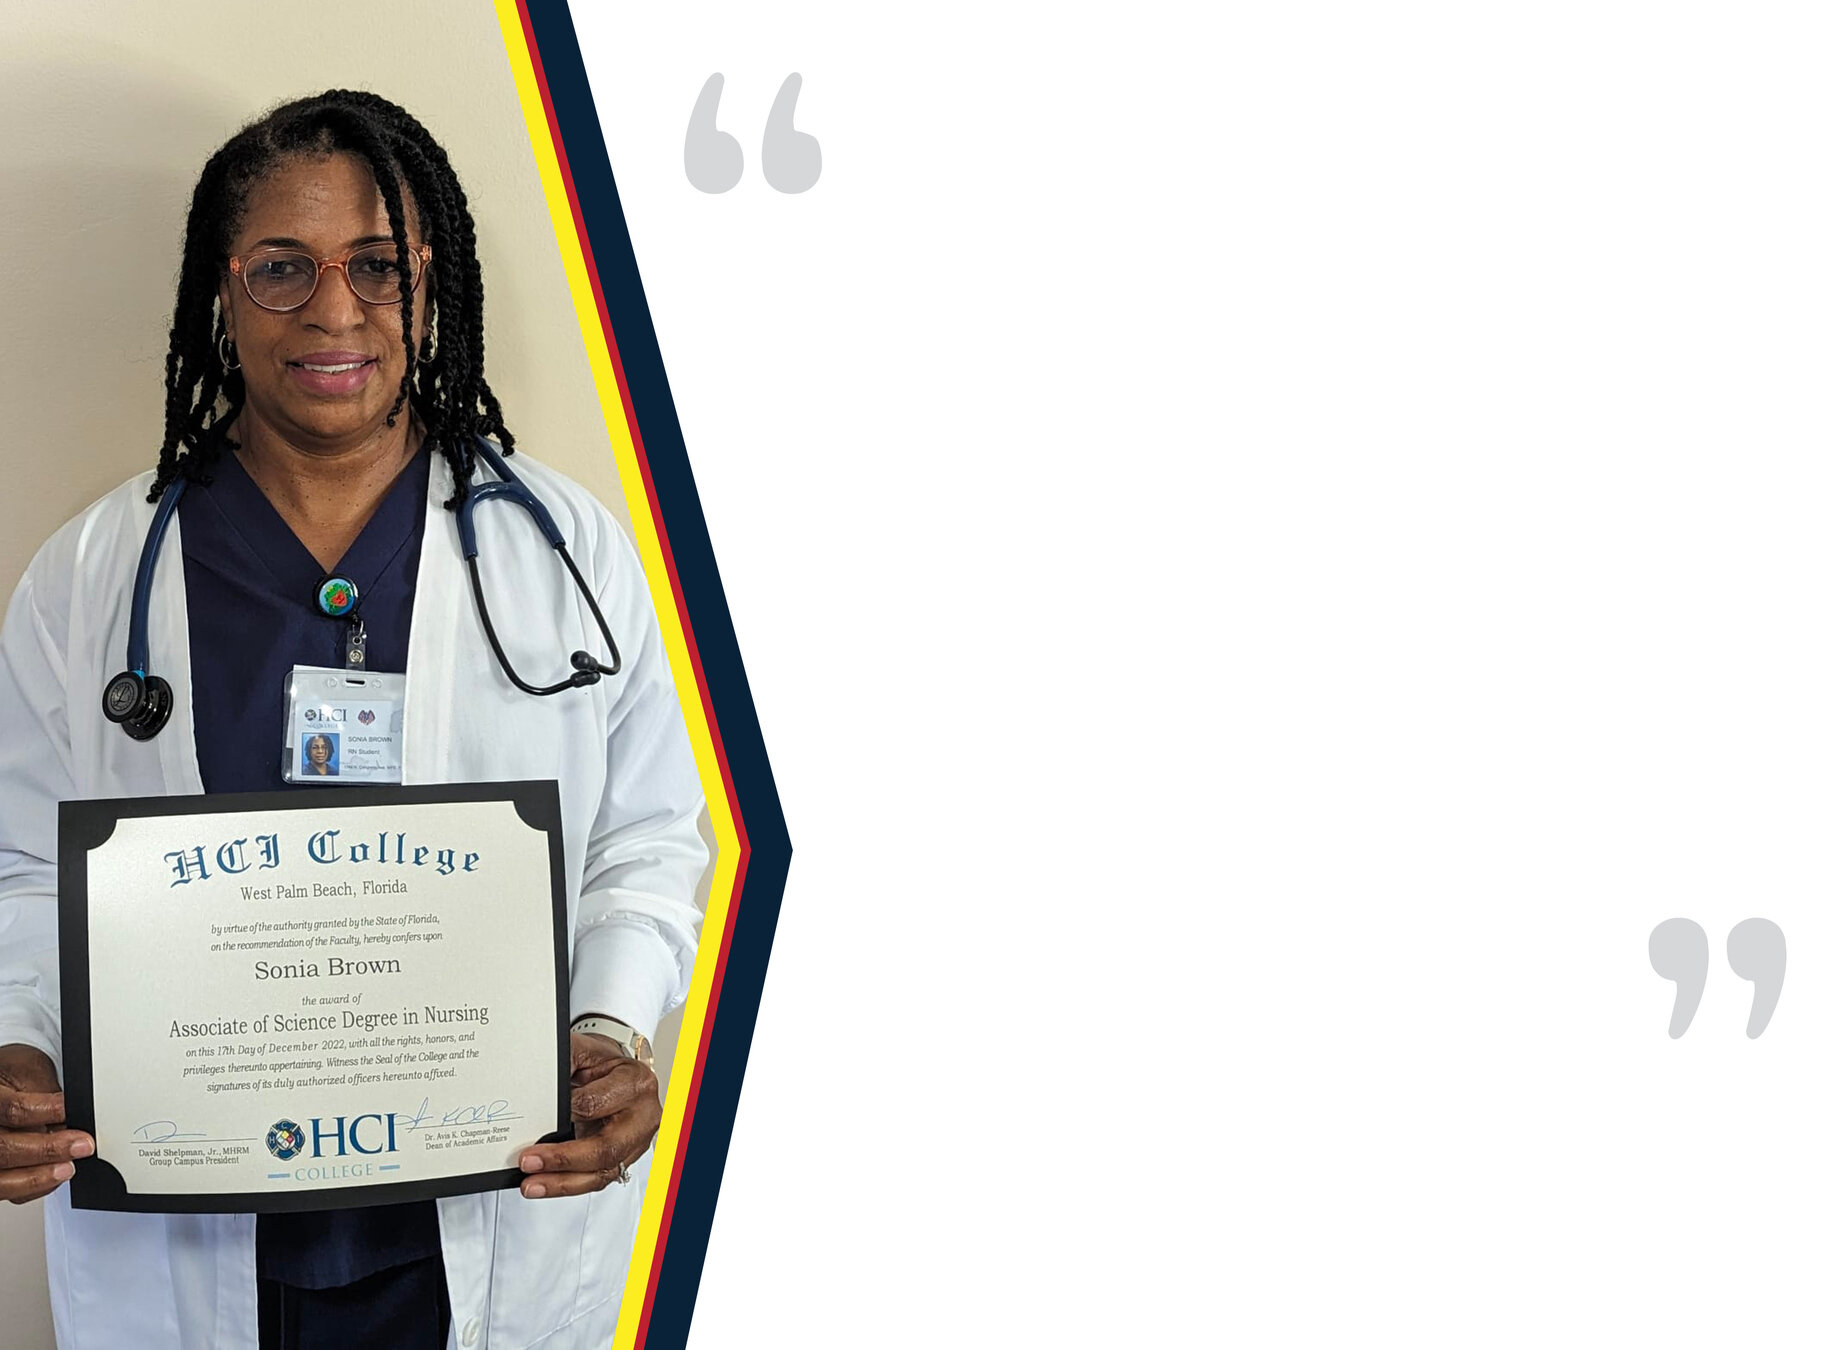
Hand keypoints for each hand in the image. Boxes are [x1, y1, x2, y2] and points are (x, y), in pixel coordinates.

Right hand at [0, 1043, 91, 1204]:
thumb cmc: (10, 1078)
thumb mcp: (30, 1069)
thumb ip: (47, 1091)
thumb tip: (75, 1115)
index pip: (12, 1110)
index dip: (46, 1112)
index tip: (71, 1112)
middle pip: (3, 1148)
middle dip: (46, 1151)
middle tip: (82, 1145)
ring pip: (0, 1179)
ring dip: (37, 1177)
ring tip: (68, 1168)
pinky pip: (5, 1189)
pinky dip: (31, 1187)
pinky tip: (53, 1177)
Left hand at [517, 1032, 660, 1198]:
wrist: (616, 1073)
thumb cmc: (600, 1064)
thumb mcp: (582, 1052)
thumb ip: (562, 1062)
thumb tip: (532, 1084)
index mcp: (636, 1083)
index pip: (594, 1104)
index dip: (564, 1112)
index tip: (538, 1115)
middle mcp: (643, 1116)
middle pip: (605, 1148)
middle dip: (563, 1159)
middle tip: (529, 1161)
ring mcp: (636, 1142)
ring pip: (601, 1172)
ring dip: (562, 1182)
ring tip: (532, 1184)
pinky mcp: (624, 1160)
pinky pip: (596, 1180)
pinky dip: (568, 1185)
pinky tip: (546, 1185)